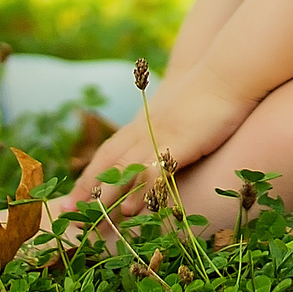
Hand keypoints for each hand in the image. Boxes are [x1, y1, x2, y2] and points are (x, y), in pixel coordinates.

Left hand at [68, 69, 257, 214]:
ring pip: (123, 169)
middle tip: (67, 212)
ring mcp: (159, 136)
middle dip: (86, 188)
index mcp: (144, 125)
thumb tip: (161, 150)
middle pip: (108, 162)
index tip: (72, 196)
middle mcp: (144, 130)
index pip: (109, 152)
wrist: (225, 73)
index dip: (89, 174)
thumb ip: (165, 131)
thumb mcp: (179, 115)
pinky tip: (130, 210)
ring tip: (90, 218)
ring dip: (105, 195)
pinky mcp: (177, 142)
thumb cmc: (208, 93)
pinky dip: (138, 191)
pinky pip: (151, 170)